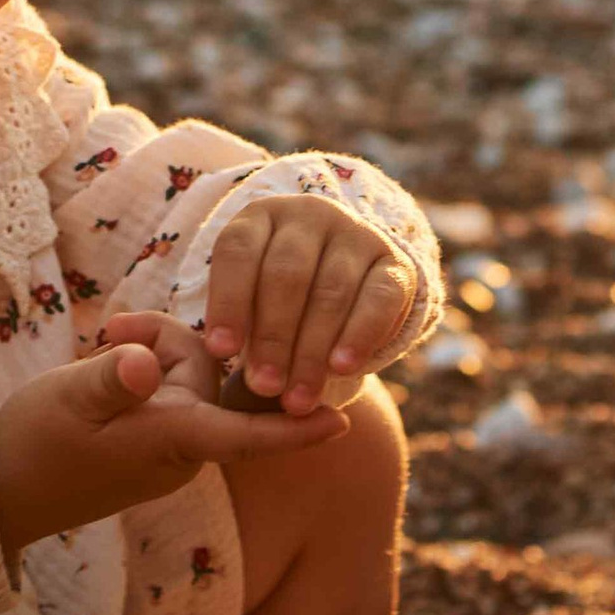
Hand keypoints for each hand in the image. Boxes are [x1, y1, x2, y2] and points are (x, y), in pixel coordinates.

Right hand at [0, 317, 343, 558]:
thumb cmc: (36, 447)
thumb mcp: (70, 401)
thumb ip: (112, 378)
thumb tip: (146, 363)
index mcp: (172, 441)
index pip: (246, 435)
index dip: (294, 429)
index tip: (343, 424)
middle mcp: (180, 445)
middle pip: (206, 373)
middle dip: (165, 341)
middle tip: (108, 335)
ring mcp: (165, 443)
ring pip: (183, 373)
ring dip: (147, 350)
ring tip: (98, 348)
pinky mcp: (147, 437)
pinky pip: (163, 389)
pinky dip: (137, 367)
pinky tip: (101, 362)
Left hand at [200, 194, 419, 415]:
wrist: (340, 288)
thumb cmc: (278, 301)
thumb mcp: (251, 302)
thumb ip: (243, 331)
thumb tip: (248, 381)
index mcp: (262, 216)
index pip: (239, 250)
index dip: (228, 301)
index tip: (220, 351)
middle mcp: (309, 216)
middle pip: (287, 273)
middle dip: (273, 336)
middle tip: (263, 387)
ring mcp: (356, 235)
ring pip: (331, 291)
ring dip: (312, 350)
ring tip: (298, 398)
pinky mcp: (394, 264)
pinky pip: (379, 298)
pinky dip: (360, 336)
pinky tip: (342, 369)